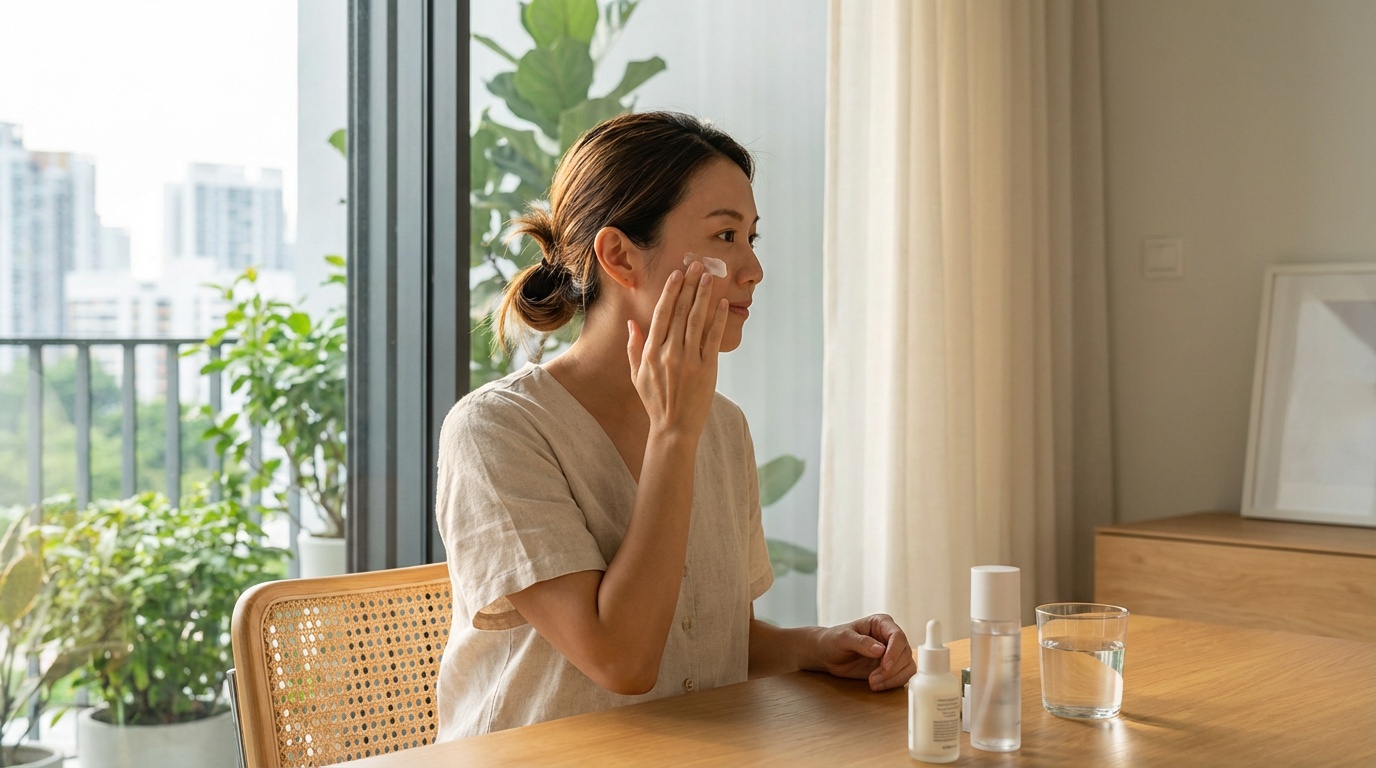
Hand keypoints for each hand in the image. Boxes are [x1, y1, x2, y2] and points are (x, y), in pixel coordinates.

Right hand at [626, 260, 729, 435]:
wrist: (673, 428)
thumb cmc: (655, 401)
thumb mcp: (637, 375)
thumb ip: (633, 347)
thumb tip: (632, 323)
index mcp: (651, 352)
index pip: (662, 314)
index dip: (670, 291)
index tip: (677, 274)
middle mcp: (669, 353)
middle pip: (681, 311)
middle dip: (690, 286)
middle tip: (698, 265)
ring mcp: (688, 360)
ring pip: (697, 320)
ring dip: (704, 296)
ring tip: (710, 277)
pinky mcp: (706, 368)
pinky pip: (713, 338)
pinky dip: (718, 319)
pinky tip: (722, 304)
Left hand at [814, 614, 914, 691]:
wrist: (827, 655)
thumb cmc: (833, 640)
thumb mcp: (843, 638)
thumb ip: (861, 642)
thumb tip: (880, 650)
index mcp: (882, 623)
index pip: (897, 636)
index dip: (894, 652)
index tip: (885, 665)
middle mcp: (890, 637)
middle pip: (905, 653)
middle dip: (892, 670)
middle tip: (873, 679)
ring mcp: (892, 653)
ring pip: (907, 666)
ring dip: (893, 678)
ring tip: (873, 684)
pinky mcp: (891, 668)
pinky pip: (901, 677)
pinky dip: (892, 684)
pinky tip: (876, 686)